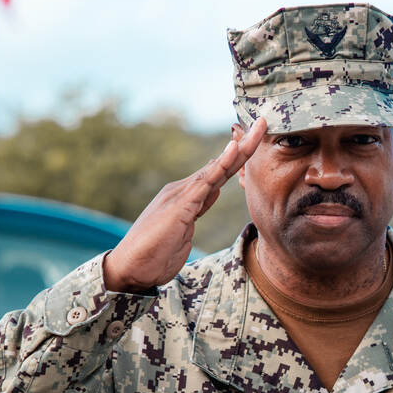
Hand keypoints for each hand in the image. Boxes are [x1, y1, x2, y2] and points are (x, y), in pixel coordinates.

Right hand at [104, 118, 267, 292]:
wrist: (130, 268)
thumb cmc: (155, 252)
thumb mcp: (185, 228)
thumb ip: (199, 208)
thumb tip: (215, 191)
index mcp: (186, 196)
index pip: (218, 173)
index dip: (238, 157)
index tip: (255, 140)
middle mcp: (184, 190)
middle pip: (221, 165)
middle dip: (244, 145)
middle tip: (263, 123)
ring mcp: (181, 196)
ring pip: (216, 169)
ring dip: (238, 149)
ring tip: (256, 129)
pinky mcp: (180, 207)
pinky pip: (205, 183)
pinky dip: (220, 166)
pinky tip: (233, 151)